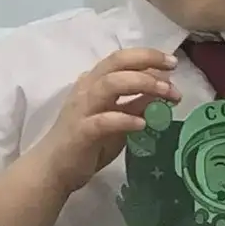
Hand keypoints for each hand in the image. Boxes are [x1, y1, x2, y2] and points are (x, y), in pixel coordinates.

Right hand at [37, 50, 177, 197]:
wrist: (52, 169)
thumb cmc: (85, 143)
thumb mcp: (117, 120)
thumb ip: (135, 104)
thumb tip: (163, 91)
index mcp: (93, 83)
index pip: (120, 59)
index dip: (147, 56)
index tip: (172, 64)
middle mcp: (86, 90)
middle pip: (116, 63)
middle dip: (147, 61)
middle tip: (172, 70)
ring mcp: (82, 109)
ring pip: (110, 84)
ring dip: (142, 84)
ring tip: (166, 94)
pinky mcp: (80, 132)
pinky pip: (104, 120)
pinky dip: (125, 119)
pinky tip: (143, 124)